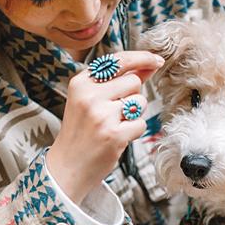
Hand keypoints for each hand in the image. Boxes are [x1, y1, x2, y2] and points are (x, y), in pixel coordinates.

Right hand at [47, 51, 162, 202]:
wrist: (68, 166)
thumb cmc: (82, 131)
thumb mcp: (90, 100)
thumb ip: (118, 82)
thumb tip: (147, 66)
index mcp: (81, 83)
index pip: (118, 60)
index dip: (142, 58)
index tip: (156, 61)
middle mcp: (89, 96)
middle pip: (134, 81)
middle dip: (133, 96)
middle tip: (115, 112)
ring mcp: (102, 115)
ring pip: (140, 101)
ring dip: (134, 114)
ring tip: (114, 125)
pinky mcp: (114, 135)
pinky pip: (141, 123)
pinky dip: (134, 131)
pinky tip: (117, 137)